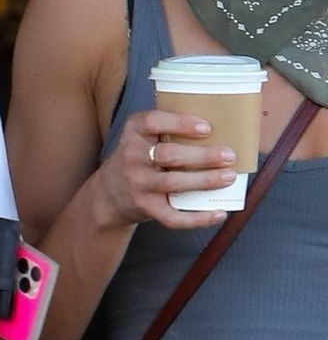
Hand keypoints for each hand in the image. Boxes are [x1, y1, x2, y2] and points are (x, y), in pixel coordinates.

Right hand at [96, 109, 236, 230]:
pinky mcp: (145, 207)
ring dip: (204, 180)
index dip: (180, 123)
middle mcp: (132, 156)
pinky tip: (219, 214)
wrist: (109, 193)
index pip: (152, 121)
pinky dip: (197, 218)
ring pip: (173, 183)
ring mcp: (138, 184)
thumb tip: (224, 126)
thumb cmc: (140, 158)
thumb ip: (169, 128)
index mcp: (134, 132)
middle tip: (229, 155)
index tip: (206, 128)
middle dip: (202, 156)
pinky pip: (172, 216)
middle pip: (169, 155)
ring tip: (229, 177)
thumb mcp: (143, 136)